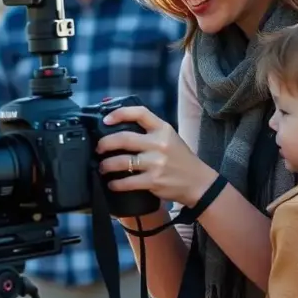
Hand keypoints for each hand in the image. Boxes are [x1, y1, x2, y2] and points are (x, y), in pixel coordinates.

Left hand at [96, 106, 216, 207]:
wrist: (198, 183)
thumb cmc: (181, 159)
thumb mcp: (169, 138)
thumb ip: (149, 131)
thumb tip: (120, 128)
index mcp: (163, 129)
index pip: (140, 113)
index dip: (119, 113)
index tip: (106, 119)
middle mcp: (159, 143)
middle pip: (123, 138)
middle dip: (104, 144)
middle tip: (99, 149)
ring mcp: (156, 163)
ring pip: (121, 161)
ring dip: (106, 165)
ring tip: (102, 167)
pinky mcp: (153, 181)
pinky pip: (127, 181)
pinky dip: (115, 183)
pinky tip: (112, 184)